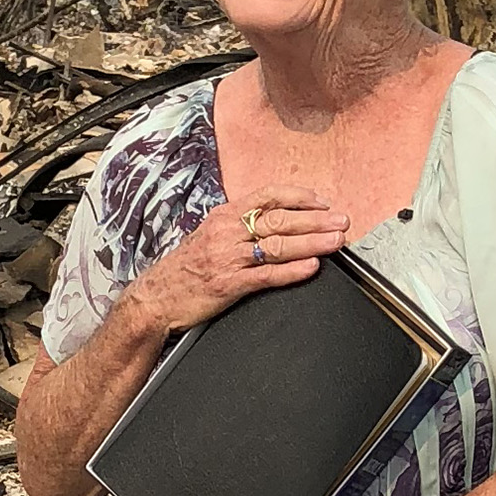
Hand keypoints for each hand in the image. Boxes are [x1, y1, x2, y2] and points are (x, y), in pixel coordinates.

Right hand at [125, 187, 348, 339]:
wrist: (154, 299)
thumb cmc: (183, 270)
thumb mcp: (208, 237)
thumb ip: (238, 227)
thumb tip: (273, 221)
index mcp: (224, 217)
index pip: (266, 196)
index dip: (297, 197)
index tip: (322, 201)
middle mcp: (226, 232)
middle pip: (278, 219)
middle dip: (314, 219)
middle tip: (341, 221)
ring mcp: (227, 258)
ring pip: (277, 245)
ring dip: (311, 242)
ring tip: (335, 242)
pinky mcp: (228, 284)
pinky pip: (266, 275)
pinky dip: (292, 271)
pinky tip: (311, 267)